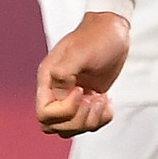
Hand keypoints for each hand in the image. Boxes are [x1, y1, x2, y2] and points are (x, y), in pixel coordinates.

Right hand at [36, 10, 129, 137]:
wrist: (112, 30)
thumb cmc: (96, 37)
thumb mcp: (79, 53)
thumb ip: (64, 73)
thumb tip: (59, 93)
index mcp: (48, 79)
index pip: (45, 113)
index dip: (65, 110)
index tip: (81, 90)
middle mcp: (56, 91)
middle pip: (56, 126)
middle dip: (78, 119)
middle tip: (93, 98)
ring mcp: (71, 98)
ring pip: (71, 129)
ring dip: (90, 120)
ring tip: (101, 98)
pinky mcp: (86, 101)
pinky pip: (87, 124)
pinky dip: (100, 119)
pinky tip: (107, 101)